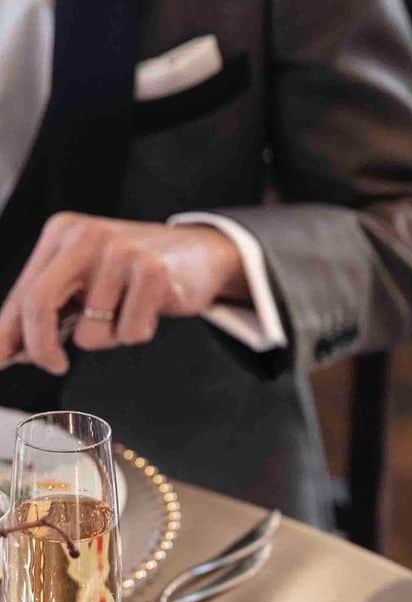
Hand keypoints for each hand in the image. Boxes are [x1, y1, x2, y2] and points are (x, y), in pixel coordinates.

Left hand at [0, 213, 247, 373]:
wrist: (200, 253)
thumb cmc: (136, 271)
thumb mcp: (88, 277)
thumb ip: (53, 306)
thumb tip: (14, 349)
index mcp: (62, 234)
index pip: (23, 292)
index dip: (8, 333)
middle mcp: (86, 237)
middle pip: (40, 304)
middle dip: (42, 347)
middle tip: (56, 365)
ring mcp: (120, 253)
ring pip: (92, 331)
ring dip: (110, 338)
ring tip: (127, 313)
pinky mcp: (153, 274)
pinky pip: (131, 333)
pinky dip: (139, 333)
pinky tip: (150, 310)